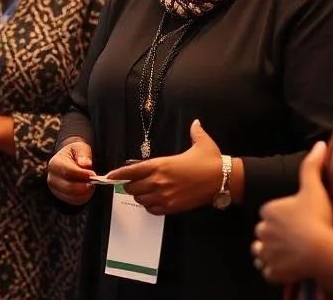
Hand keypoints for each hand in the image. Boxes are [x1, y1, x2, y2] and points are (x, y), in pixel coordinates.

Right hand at [47, 139, 95, 205]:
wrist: (69, 159)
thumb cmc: (75, 153)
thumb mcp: (80, 147)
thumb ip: (83, 154)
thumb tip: (86, 164)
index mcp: (55, 163)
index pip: (68, 172)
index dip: (81, 174)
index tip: (92, 174)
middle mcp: (52, 178)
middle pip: (69, 187)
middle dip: (84, 186)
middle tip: (95, 182)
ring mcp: (55, 189)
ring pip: (71, 196)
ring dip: (85, 193)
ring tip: (92, 184)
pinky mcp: (61, 196)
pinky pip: (73, 201)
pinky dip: (83, 198)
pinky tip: (88, 190)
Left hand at [106, 120, 221, 215]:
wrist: (222, 179)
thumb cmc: (210, 160)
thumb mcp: (201, 142)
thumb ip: (194, 131)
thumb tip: (195, 123)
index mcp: (161, 164)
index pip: (131, 170)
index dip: (118, 173)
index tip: (109, 175)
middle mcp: (159, 181)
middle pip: (132, 187)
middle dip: (129, 185)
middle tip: (132, 182)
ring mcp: (165, 196)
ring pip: (141, 200)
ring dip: (140, 196)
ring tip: (144, 191)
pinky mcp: (173, 208)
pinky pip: (153, 210)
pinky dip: (150, 206)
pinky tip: (154, 201)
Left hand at [252, 142, 332, 284]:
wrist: (323, 250)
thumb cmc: (318, 217)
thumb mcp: (314, 187)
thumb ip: (313, 165)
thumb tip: (319, 144)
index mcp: (269, 210)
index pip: (268, 212)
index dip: (279, 215)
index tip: (292, 218)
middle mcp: (263, 230)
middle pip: (263, 230)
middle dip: (272, 233)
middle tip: (291, 235)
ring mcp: (268, 252)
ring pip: (261, 251)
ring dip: (268, 251)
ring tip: (285, 251)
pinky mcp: (274, 271)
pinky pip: (267, 271)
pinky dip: (273, 269)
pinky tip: (285, 267)